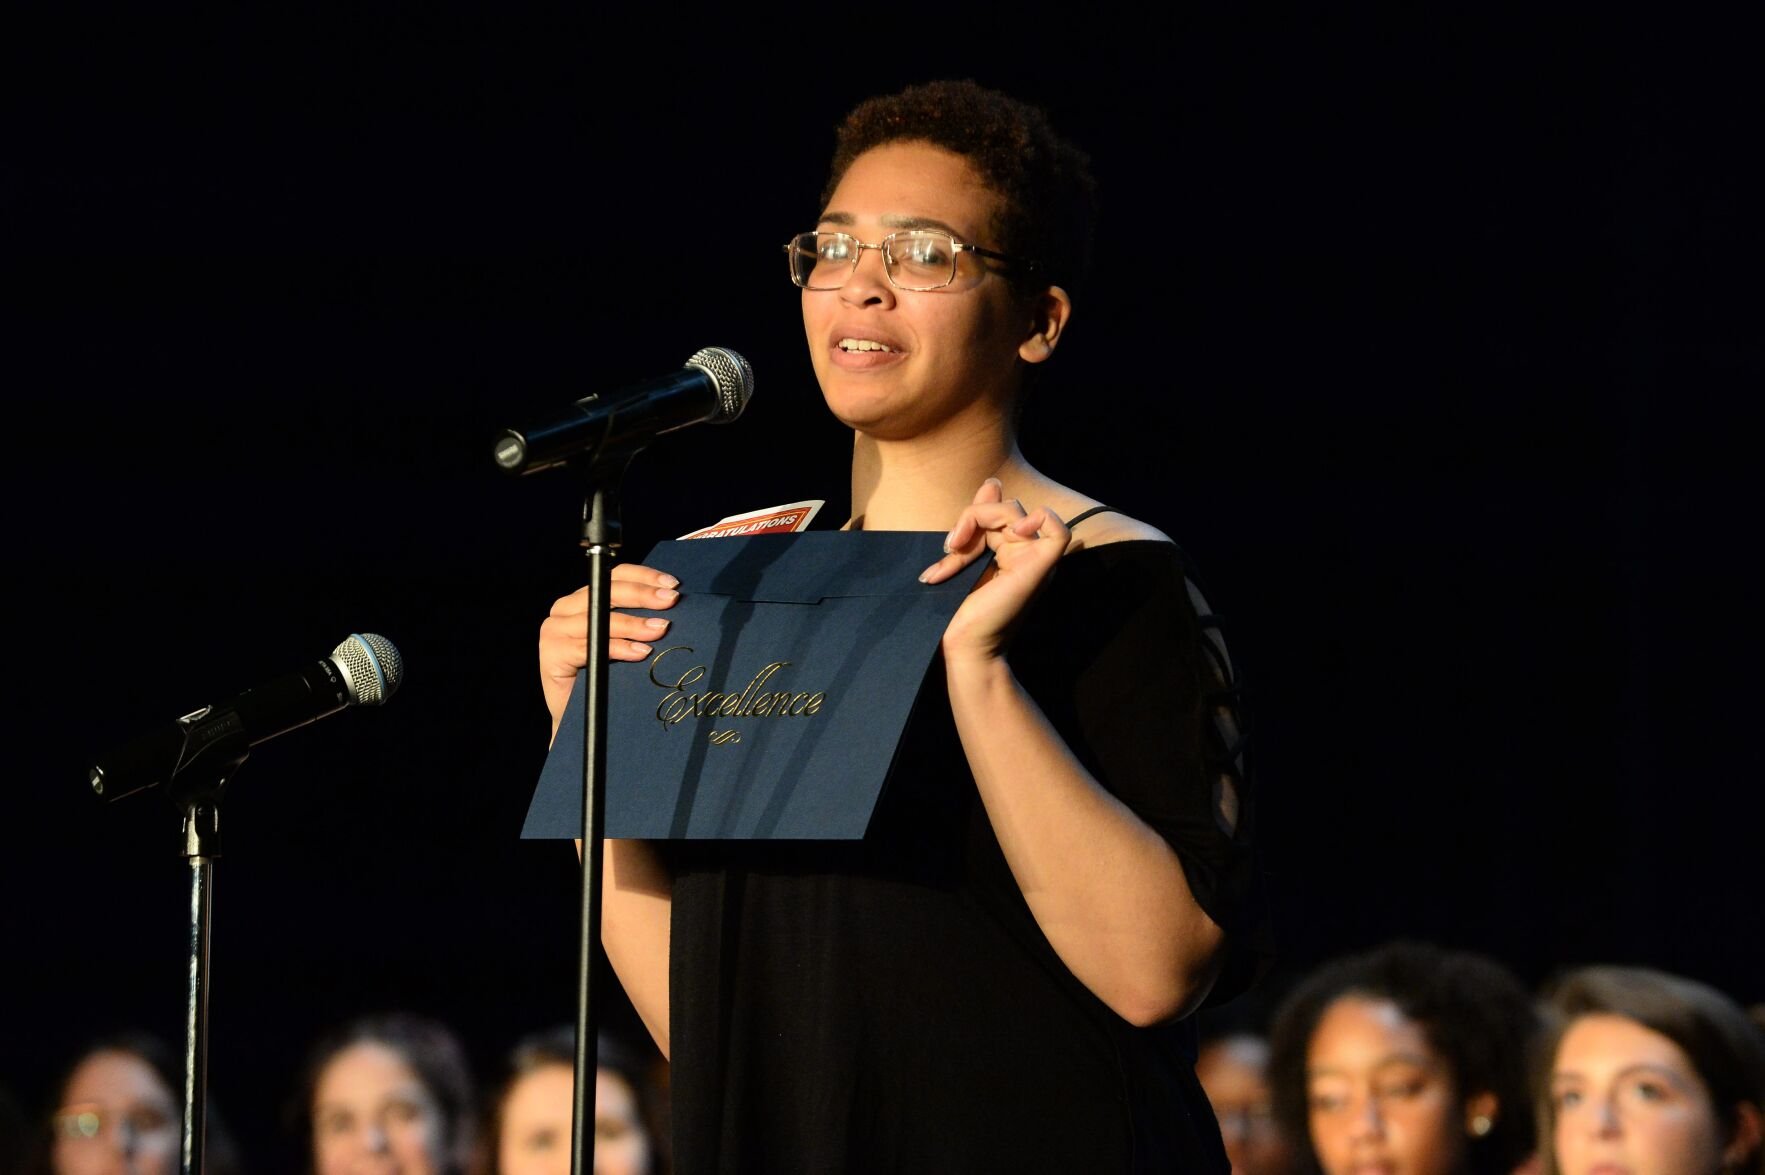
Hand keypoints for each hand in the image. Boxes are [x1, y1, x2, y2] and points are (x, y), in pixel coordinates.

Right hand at [539, 563, 679, 738]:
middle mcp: (565, 608)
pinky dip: (617, 648)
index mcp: (584, 599)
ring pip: (598, 618)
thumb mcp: (625, 641)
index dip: (644, 576)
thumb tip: (674, 605)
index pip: (614, 576)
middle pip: (606, 591)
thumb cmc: (607, 677)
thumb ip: (638, 619)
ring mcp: (554, 629)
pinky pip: (588, 646)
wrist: (581, 716)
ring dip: (633, 624)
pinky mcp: (550, 652)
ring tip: (660, 630)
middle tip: (670, 602)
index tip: (671, 584)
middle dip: (642, 595)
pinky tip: (640, 653)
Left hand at [920, 478, 1069, 665]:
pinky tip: (1018, 528)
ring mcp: (1036, 560)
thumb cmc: (963, 611)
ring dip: (979, 519)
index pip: (999, 510)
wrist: (966, 645)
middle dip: (972, 518)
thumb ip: (978, 522)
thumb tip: (993, 483)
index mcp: (1014, 551)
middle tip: (951, 546)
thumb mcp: (966, 555)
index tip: (950, 544)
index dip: (973, 515)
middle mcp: (1028, 553)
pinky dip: (1041, 519)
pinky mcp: (1039, 568)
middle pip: (1006, 507)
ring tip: (956, 548)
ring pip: (1017, 511)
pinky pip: (1058, 531)